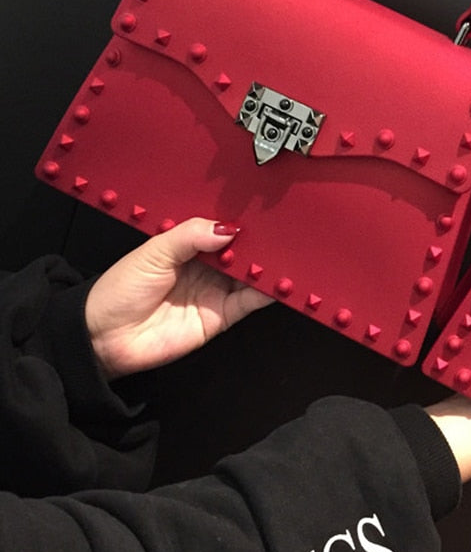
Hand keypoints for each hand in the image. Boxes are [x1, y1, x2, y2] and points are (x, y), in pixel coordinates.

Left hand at [85, 218, 273, 379]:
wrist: (104, 337)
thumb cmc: (120, 289)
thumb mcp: (154, 250)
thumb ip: (191, 236)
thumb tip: (228, 228)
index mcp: (189, 246)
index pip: (222, 230)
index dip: (240, 223)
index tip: (260, 214)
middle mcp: (207, 267)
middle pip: (242, 252)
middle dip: (260, 243)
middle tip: (280, 232)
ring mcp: (216, 291)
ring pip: (252, 275)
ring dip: (268, 266)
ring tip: (286, 254)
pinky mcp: (222, 316)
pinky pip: (251, 302)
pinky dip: (268, 293)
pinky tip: (279, 281)